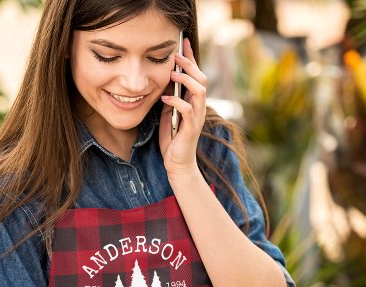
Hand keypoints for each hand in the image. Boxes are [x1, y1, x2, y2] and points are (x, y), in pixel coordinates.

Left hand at [159, 37, 206, 178]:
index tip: (182, 43)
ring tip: (172, 73)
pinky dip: (176, 101)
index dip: (191, 59)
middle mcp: (199, 108)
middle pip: (201, 79)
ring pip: (199, 91)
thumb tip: (164, 83)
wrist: (177, 164)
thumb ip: (170, 99)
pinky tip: (164, 98)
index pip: (196, 76)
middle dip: (189, 65)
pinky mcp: (191, 128)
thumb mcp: (169, 115)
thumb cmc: (173, 140)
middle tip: (176, 55)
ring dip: (186, 80)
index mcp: (193, 103)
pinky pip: (187, 110)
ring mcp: (197, 118)